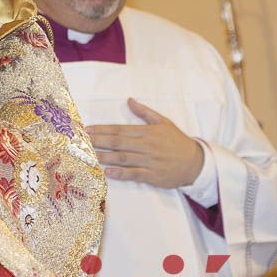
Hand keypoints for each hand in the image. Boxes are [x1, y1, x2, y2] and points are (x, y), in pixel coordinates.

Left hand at [87, 98, 204, 187]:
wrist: (195, 162)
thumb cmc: (177, 141)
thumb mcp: (163, 122)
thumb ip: (144, 112)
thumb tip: (130, 100)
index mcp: (147, 132)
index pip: (120, 129)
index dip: (102, 129)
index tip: (87, 130)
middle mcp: (146, 146)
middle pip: (117, 143)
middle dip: (98, 141)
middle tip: (81, 142)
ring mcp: (149, 161)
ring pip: (122, 158)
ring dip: (104, 157)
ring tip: (89, 156)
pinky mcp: (152, 176)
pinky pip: (133, 174)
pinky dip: (120, 173)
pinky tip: (107, 172)